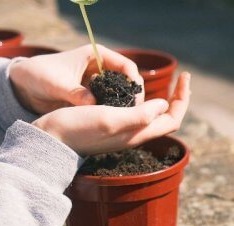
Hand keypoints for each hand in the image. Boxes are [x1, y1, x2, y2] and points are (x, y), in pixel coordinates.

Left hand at [9, 44, 144, 113]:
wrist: (23, 85)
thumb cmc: (39, 76)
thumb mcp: (57, 84)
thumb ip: (75, 93)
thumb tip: (93, 105)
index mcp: (97, 55)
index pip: (127, 67)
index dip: (135, 83)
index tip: (136, 101)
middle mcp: (101, 68)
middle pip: (128, 83)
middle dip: (133, 98)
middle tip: (134, 116)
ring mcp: (99, 83)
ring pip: (121, 95)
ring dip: (124, 108)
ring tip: (125, 122)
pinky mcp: (93, 96)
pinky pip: (109, 104)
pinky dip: (112, 113)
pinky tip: (112, 125)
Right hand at [33, 72, 190, 155]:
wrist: (50, 139)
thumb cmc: (77, 128)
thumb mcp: (110, 119)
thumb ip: (139, 116)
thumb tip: (163, 105)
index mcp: (137, 133)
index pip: (172, 119)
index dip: (182, 100)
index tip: (184, 77)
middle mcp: (132, 135)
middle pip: (165, 119)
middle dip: (177, 99)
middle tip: (182, 78)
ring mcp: (120, 132)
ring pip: (151, 116)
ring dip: (161, 99)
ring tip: (164, 83)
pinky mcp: (108, 126)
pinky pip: (135, 113)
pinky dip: (142, 101)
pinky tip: (134, 91)